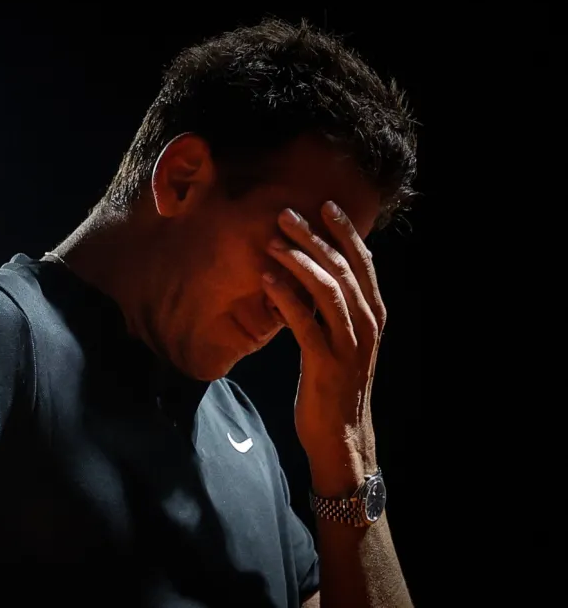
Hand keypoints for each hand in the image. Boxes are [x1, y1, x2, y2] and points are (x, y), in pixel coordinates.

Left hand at [262, 201, 384, 495]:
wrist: (340, 435)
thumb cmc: (333, 383)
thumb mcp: (339, 339)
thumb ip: (332, 308)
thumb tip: (312, 271)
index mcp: (373, 315)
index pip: (363, 263)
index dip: (346, 232)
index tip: (325, 204)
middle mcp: (367, 325)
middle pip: (343, 270)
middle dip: (315, 238)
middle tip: (285, 214)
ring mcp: (349, 344)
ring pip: (328, 291)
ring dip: (299, 261)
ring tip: (273, 240)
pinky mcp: (326, 363)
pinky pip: (305, 323)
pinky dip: (286, 298)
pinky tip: (266, 279)